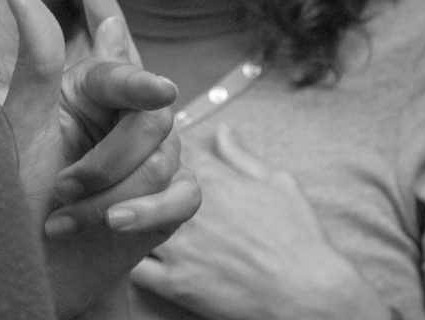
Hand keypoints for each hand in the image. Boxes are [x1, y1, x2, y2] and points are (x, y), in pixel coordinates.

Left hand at [2, 0, 199, 317]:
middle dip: (105, 161)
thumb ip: (36, 61)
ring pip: (161, 161)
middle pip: (153, 117)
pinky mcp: (169, 202)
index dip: (135, 76)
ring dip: (108, 197)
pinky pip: (183, 196)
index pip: (124, 68)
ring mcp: (153, 160)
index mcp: (92, 92)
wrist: (23, 272)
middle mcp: (128, 119)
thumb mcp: (21, 129)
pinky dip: (149, 211)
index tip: (151, 88)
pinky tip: (116, 224)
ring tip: (62, 219)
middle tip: (58, 190)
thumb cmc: (13, 196)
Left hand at [131, 124, 390, 319]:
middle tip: (120, 184)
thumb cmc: (298, 236)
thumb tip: (222, 131)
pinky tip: (130, 257)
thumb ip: (241, 156)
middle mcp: (189, 208)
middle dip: (124, 180)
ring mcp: (180, 247)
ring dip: (119, 218)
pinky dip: (125, 260)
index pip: (164, 148)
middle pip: (134, 180)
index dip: (151, 149)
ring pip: (125, 223)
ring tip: (118, 220)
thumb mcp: (278, 183)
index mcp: (213, 178)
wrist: (306, 293)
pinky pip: (133, 268)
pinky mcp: (176, 284)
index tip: (149, 155)